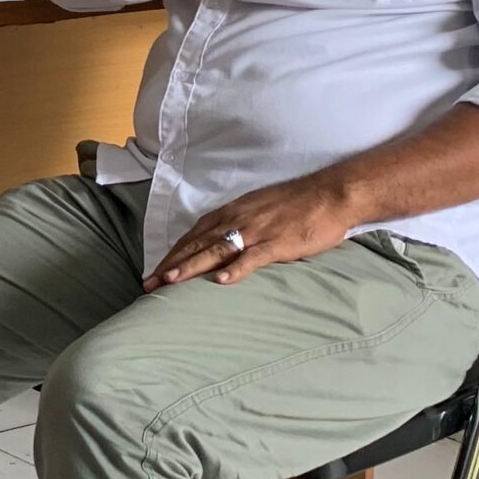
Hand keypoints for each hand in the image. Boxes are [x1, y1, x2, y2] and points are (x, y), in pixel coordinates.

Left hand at [145, 177, 360, 289]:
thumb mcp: (256, 209)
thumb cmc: (294, 203)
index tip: (154, 272)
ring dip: (191, 266)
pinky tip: (221, 281)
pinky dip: (236, 269)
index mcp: (231, 213)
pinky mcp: (278, 242)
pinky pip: (253, 257)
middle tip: (149, 284)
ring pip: (217, 250)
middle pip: (197, 244)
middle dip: (171, 265)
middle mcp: (237, 220)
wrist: (329, 194)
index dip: (172, 254)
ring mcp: (256, 231)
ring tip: (171, 283)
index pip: (193, 236)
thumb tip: (218, 242)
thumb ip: (236, 224)